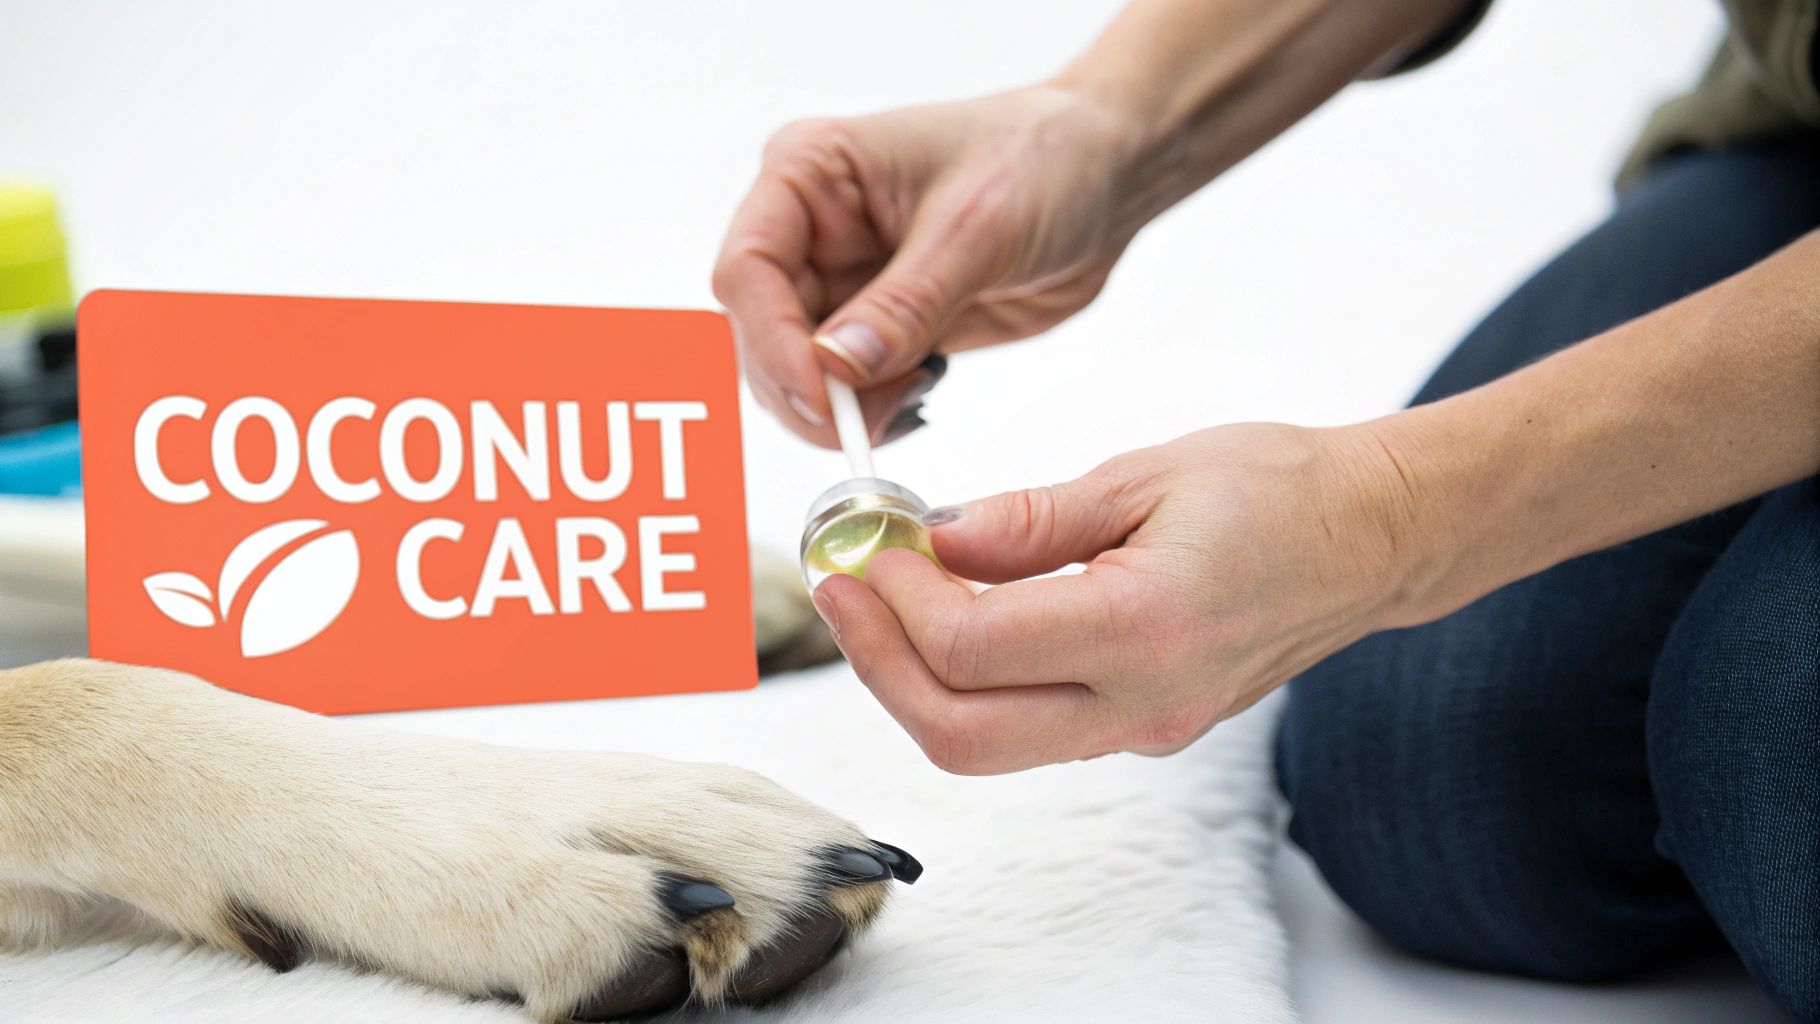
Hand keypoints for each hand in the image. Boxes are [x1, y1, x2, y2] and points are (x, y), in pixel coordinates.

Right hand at [712, 85, 1147, 446]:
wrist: (1103, 174)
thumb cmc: (1042, 159)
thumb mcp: (977, 229)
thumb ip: (905, 304)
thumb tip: (836, 367)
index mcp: (809, 173)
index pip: (749, 268)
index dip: (771, 342)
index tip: (819, 397)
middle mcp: (809, 227)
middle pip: (762, 331)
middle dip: (805, 389)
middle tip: (861, 428)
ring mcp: (841, 279)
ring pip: (797, 370)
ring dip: (841, 407)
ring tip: (911, 393)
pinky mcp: (876, 323)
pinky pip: (845, 387)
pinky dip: (870, 410)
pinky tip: (918, 394)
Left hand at [811, 422, 1435, 773]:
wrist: (1374, 536)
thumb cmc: (1280, 488)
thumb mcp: (1144, 475)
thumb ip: (1028, 519)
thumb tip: (929, 539)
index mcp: (1147, 629)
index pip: (974, 650)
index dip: (898, 601)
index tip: (869, 544)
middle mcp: (1145, 703)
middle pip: (961, 735)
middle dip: (878, 664)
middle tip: (841, 590)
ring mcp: (1147, 727)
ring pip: (987, 745)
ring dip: (914, 680)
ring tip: (879, 599)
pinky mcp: (1145, 726)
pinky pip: (1029, 727)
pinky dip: (969, 682)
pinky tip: (950, 615)